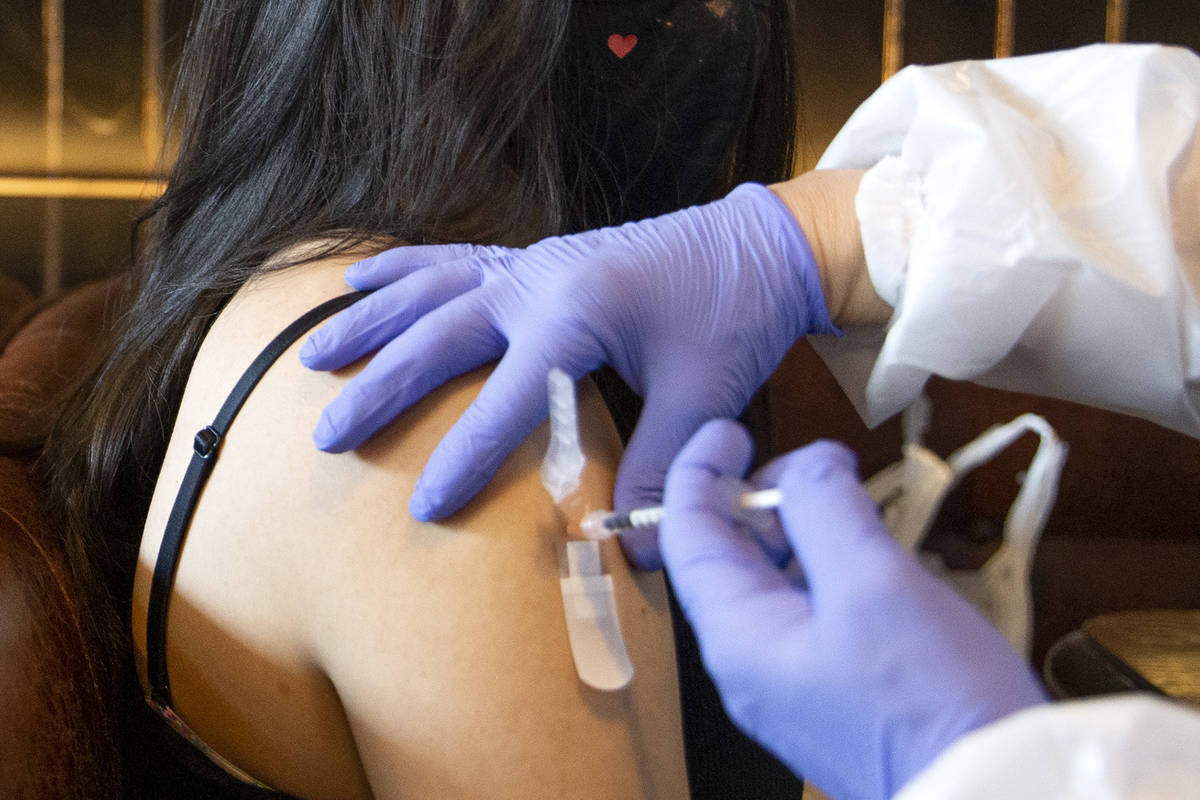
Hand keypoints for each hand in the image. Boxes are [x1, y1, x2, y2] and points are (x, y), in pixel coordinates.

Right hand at [301, 183, 837, 568]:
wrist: (756, 246)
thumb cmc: (732, 315)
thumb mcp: (704, 396)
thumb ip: (662, 468)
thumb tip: (630, 546)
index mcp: (577, 315)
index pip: (504, 400)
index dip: (463, 459)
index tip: (422, 507)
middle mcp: (538, 281)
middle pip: (439, 337)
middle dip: (381, 388)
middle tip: (330, 435)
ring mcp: (531, 263)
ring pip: (429, 292)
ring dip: (370, 323)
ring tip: (313, 356)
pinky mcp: (534, 258)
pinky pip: (450, 259)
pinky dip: (400, 269)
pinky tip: (357, 277)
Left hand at [659, 420, 1046, 799]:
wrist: (995, 794)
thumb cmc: (929, 700)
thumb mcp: (873, 583)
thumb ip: (827, 510)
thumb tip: (811, 462)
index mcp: (738, 636)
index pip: (687, 536)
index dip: (698, 472)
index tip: (729, 428)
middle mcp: (753, 660)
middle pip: (731, 555)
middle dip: (764, 495)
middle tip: (820, 462)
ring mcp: (794, 678)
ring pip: (777, 579)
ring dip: (804, 526)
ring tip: (851, 495)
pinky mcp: (837, 686)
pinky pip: (815, 607)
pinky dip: (832, 563)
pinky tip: (871, 546)